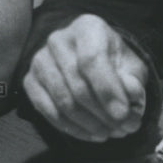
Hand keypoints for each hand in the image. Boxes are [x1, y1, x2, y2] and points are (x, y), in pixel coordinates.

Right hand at [23, 14, 148, 142]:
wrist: (87, 57)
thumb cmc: (113, 61)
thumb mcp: (131, 66)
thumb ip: (133, 81)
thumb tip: (130, 100)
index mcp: (87, 27)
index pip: (92, 60)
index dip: (108, 90)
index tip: (123, 114)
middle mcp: (58, 40)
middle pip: (78, 85)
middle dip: (102, 114)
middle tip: (122, 130)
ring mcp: (40, 60)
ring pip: (63, 101)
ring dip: (88, 124)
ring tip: (109, 133)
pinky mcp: (29, 81)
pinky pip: (47, 110)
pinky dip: (71, 127)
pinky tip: (90, 134)